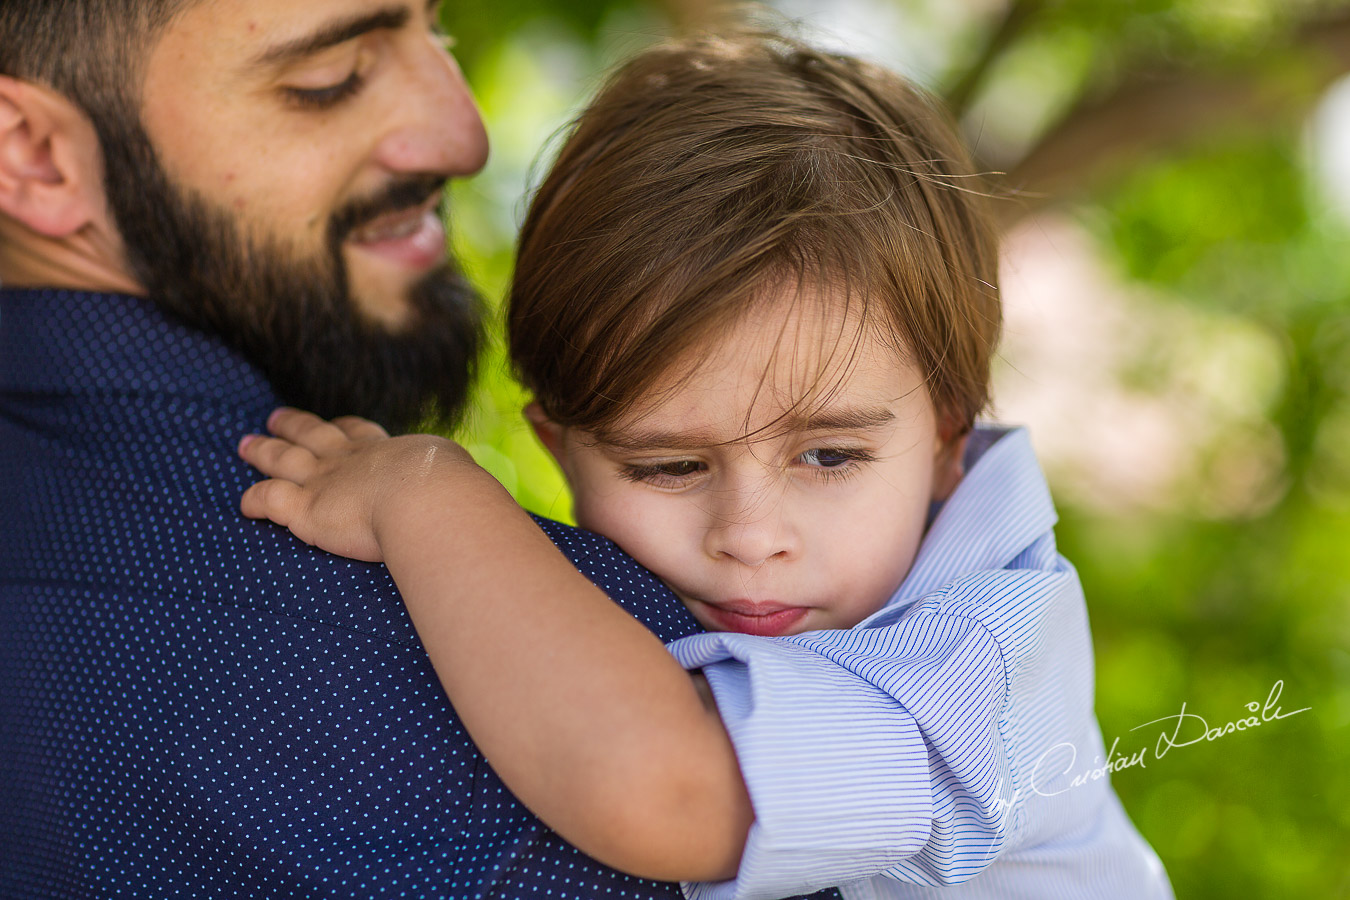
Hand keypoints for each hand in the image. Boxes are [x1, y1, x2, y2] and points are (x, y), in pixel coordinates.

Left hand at [238, 407, 472, 561]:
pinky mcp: (304, 508)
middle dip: (294, 425)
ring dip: (263, 450)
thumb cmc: (451, 489)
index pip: (360, 434)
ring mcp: (324, 481)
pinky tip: (244, 505)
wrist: (429, 499)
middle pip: (314, 435)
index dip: (345, 428)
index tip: (338, 423)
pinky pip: (268, 500)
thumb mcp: (455, 473)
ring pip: (283, 459)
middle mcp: (351, 460)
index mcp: (388, 452)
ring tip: (246, 444)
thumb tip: (471, 494)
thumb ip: (453, 481)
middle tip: (275, 417)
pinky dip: (253, 501)